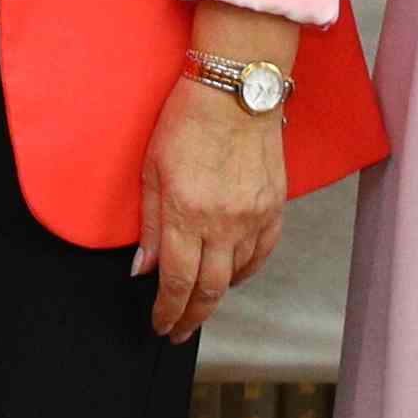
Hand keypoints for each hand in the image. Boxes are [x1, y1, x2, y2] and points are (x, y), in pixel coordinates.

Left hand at [138, 62, 288, 341]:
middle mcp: (222, 222)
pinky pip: (262, 253)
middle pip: (209, 290)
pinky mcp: (275, 206)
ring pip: (237, 276)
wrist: (236, 88)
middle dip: (190, 317)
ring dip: (217, 295)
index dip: (167, 311)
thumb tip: (143, 268)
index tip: (160, 324)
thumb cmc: (187, 120)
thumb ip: (149, 224)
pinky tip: (232, 275)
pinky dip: (246, 271)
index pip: (176, 281)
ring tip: (201, 303)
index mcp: (186, 213)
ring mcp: (253, 217)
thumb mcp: (151, 168)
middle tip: (178, 330)